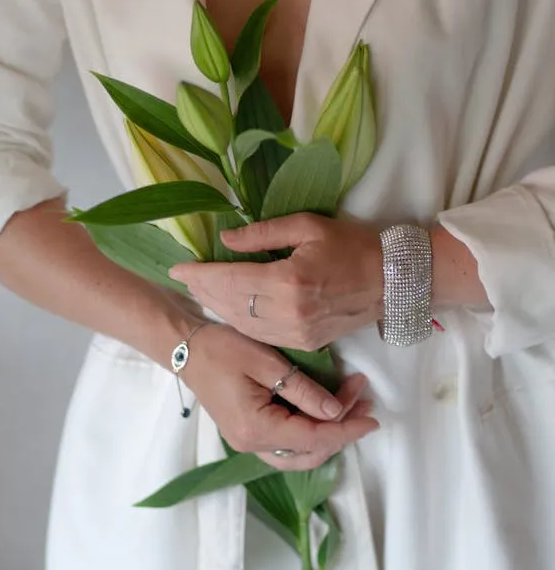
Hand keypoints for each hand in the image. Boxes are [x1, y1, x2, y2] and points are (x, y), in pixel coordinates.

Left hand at [170, 213, 383, 350]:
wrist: (394, 280)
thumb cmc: (353, 245)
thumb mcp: (308, 226)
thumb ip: (262, 234)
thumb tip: (226, 239)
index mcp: (289, 281)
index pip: (231, 279)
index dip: (201, 274)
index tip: (177, 267)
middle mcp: (289, 313)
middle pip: (232, 304)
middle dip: (204, 291)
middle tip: (184, 278)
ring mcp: (297, 334)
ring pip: (244, 324)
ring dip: (218, 308)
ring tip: (201, 291)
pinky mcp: (306, 343)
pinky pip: (262, 335)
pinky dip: (240, 322)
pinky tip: (229, 309)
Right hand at [183, 323, 378, 469]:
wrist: (185, 349)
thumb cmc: (222, 348)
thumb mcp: (266, 361)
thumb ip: (302, 389)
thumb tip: (335, 412)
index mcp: (257, 428)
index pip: (314, 438)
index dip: (347, 429)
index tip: (372, 417)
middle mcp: (252, 444)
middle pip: (310, 452)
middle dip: (342, 429)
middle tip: (364, 400)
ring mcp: (248, 442)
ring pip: (299, 453)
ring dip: (328, 433)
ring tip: (351, 404)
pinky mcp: (247, 433)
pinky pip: (286, 444)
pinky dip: (310, 432)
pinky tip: (323, 410)